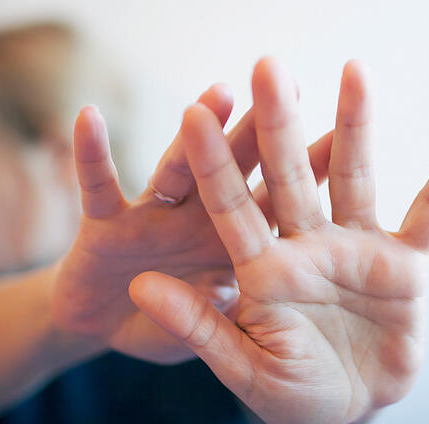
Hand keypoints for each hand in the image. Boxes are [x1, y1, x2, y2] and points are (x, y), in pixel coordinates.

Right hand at [52, 84, 334, 363]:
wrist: (101, 329)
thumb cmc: (160, 326)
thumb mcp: (200, 334)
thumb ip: (215, 318)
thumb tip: (229, 290)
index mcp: (228, 245)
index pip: (272, 203)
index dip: (303, 173)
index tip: (340, 136)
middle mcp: (196, 220)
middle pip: (232, 171)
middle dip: (258, 132)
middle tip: (289, 86)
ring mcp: (151, 217)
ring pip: (176, 169)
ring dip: (195, 134)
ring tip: (220, 94)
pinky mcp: (104, 222)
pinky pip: (98, 185)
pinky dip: (91, 155)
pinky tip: (88, 117)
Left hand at [130, 58, 428, 423]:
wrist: (346, 409)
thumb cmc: (288, 393)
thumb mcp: (241, 364)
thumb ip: (197, 325)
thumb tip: (140, 286)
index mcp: (260, 269)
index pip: (230, 207)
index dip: (213, 163)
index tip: (193, 114)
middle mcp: (304, 246)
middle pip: (288, 176)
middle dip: (279, 124)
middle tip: (269, 67)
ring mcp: (354, 249)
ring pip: (353, 177)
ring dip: (355, 126)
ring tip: (354, 70)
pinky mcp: (402, 263)